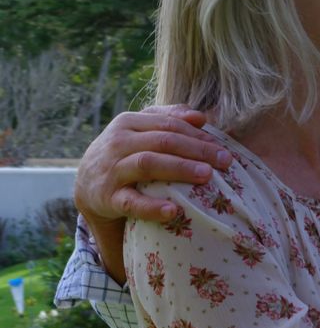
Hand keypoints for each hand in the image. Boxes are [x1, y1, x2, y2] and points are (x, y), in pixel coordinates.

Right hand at [74, 105, 228, 281]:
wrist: (87, 184)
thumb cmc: (125, 154)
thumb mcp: (140, 131)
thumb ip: (168, 119)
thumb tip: (201, 116)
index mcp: (130, 122)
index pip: (170, 125)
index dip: (199, 135)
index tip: (224, 148)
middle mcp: (119, 142)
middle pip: (164, 141)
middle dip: (198, 150)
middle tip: (225, 161)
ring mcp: (112, 169)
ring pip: (148, 163)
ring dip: (180, 169)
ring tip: (206, 176)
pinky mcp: (107, 197)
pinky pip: (131, 202)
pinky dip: (151, 207)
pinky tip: (173, 211)